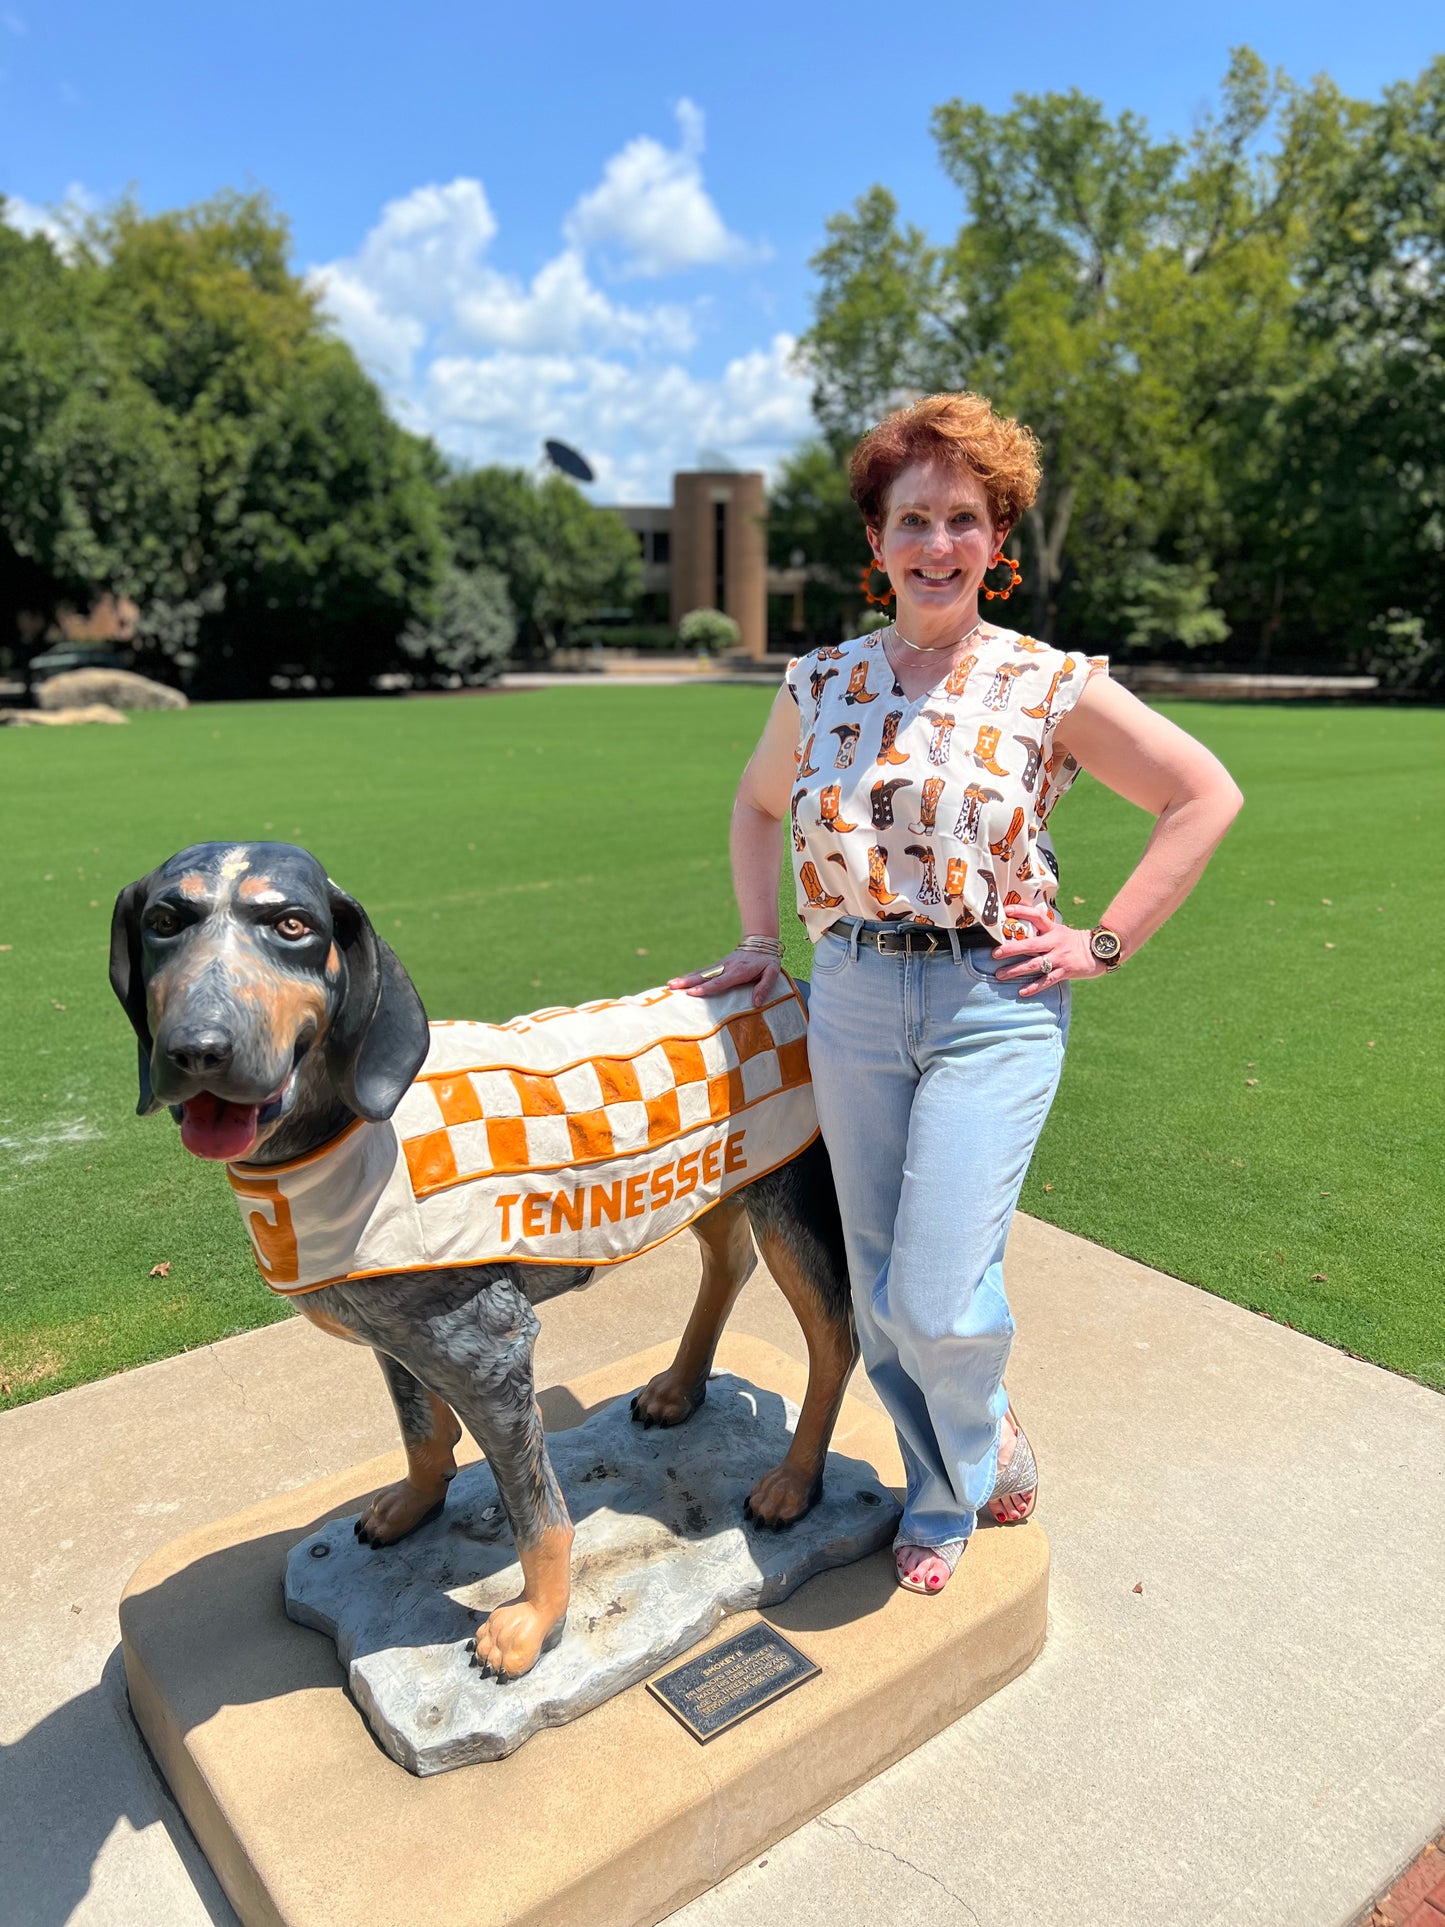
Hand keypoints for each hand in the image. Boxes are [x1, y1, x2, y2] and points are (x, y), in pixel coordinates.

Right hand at [669, 949, 781, 1006]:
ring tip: (670, 984)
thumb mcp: (772, 972)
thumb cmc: (767, 960)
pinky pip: (702, 972)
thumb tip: (756, 1003)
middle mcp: (726, 967)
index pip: (720, 981)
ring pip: (700, 973)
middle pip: (704, 976)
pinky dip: (690, 976)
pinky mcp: (718, 965)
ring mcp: (720, 965)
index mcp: (739, 971)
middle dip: (688, 982)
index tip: (693, 993)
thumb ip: (764, 987)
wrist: (761, 941)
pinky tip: (680, 982)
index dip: (706, 988)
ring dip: (685, 978)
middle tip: (672, 987)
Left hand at [991, 903, 1108, 996]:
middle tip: (995, 953)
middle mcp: (1055, 942)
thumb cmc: (1072, 941)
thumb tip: (1019, 921)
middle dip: (1011, 949)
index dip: (1022, 911)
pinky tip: (1021, 991)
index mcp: (1052, 929)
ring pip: (1035, 965)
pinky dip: (1034, 987)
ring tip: (1000, 975)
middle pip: (1030, 945)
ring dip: (1016, 970)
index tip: (1007, 910)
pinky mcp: (1066, 971)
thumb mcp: (1058, 930)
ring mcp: (1060, 958)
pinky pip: (1047, 980)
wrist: (1099, 951)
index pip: (1037, 916)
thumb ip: (1041, 929)